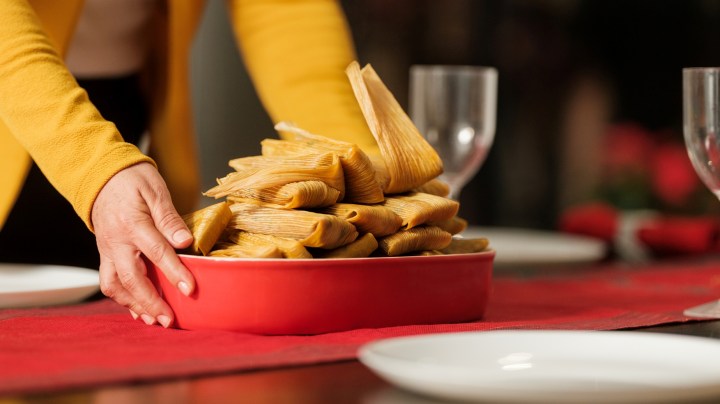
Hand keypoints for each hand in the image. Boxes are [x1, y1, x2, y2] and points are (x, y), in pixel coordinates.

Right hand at [91, 162, 194, 327]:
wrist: (101, 176)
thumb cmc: (132, 181)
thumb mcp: (155, 191)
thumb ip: (169, 218)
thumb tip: (185, 241)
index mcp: (132, 223)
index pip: (156, 252)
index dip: (174, 273)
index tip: (189, 289)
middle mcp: (116, 241)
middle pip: (132, 278)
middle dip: (151, 302)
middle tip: (169, 320)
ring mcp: (108, 250)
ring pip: (115, 286)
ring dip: (135, 305)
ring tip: (155, 320)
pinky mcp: (105, 255)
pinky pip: (110, 282)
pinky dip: (124, 299)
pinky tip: (140, 310)